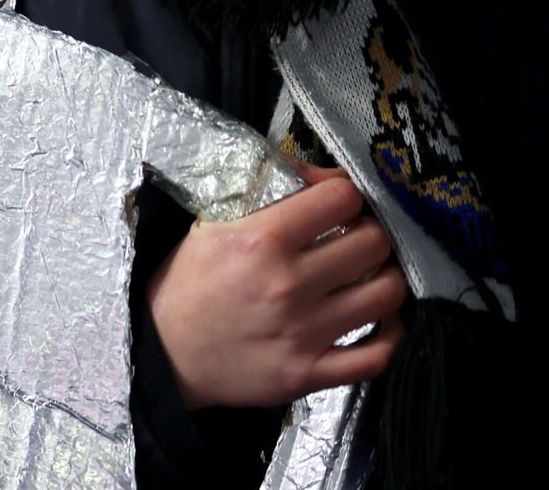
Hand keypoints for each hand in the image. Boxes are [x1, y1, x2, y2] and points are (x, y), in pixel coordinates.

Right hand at [147, 164, 406, 409]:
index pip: (342, 197)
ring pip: (388, 294)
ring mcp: (303, 332)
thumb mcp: (210, 224)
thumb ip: (263, 195)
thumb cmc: (184, 284)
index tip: (335, 205)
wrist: (160, 354)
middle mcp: (289, 284)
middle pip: (374, 243)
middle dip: (368, 234)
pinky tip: (377, 321)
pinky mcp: (308, 374)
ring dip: (383, 280)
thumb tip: (316, 175)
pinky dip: (389, 336)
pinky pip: (377, 356)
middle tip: (353, 240)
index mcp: (262, 239)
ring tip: (367, 277)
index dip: (344, 194)